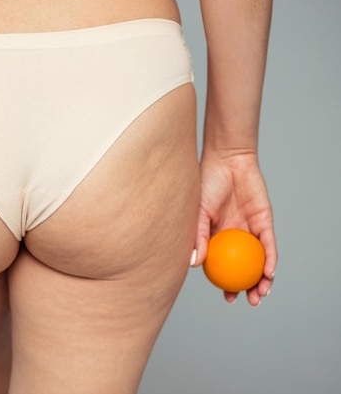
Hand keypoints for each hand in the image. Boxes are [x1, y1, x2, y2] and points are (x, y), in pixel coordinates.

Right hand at [192, 150, 276, 305]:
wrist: (227, 162)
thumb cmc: (206, 184)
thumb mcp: (198, 214)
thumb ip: (198, 237)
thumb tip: (194, 264)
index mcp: (216, 238)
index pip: (224, 267)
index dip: (227, 284)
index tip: (229, 298)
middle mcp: (235, 237)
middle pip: (245, 268)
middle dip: (249, 288)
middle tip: (250, 301)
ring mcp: (250, 230)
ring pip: (260, 260)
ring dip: (263, 279)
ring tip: (262, 293)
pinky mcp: (264, 221)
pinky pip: (269, 245)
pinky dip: (270, 260)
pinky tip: (270, 273)